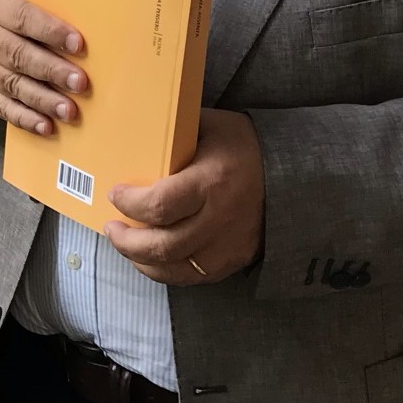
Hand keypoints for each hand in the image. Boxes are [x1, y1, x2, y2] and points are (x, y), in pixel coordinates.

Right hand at [0, 0, 86, 134]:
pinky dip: (25, 118)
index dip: (51, 32)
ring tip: (68, 110)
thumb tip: (89, 16)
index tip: (79, 44)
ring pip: (12, 85)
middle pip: (19, 56)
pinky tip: (46, 126)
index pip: (24, 18)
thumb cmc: (10, 1)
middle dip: (52, 71)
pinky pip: (2, 106)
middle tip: (80, 83)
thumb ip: (48, 2)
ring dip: (43, 100)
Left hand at [104, 108, 264, 284]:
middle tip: (111, 228)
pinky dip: (165, 271)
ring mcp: (227, 245)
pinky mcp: (233, 260)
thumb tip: (134, 133)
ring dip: (140, 261)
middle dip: (126, 242)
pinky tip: (151, 259)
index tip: (114, 193)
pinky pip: (191, 276)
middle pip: (162, 245)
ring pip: (173, 269)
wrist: (292, 172)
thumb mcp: (209, 126)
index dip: (130, 204)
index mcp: (211, 182)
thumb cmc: (243, 144)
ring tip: (125, 244)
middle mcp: (219, 218)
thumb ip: (174, 133)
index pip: (160, 204)